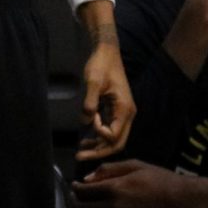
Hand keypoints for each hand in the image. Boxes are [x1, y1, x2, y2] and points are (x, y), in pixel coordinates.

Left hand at [72, 160, 190, 207]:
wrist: (178, 199)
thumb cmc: (156, 177)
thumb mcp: (132, 165)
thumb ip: (107, 170)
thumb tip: (88, 178)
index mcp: (114, 188)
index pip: (85, 192)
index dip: (76, 188)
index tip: (74, 184)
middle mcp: (114, 207)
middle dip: (75, 202)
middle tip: (76, 195)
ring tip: (85, 204)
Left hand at [76, 42, 135, 162]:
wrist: (106, 51)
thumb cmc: (101, 64)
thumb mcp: (93, 81)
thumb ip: (90, 103)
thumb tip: (85, 122)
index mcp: (125, 109)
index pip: (115, 136)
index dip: (100, 133)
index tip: (91, 117)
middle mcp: (127, 114)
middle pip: (117, 143)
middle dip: (99, 151)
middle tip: (80, 157)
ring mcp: (122, 113)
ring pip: (113, 138)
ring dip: (98, 146)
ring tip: (81, 152)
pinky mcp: (116, 110)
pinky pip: (110, 129)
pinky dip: (99, 136)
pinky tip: (86, 139)